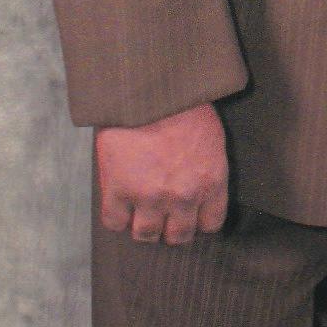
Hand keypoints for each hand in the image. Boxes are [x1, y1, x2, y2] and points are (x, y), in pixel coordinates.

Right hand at [95, 102, 228, 243]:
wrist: (149, 90)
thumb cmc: (183, 105)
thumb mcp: (211, 137)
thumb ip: (208, 169)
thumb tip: (199, 187)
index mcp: (211, 181)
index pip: (211, 224)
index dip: (198, 222)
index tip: (190, 216)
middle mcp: (183, 196)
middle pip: (178, 236)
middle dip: (171, 229)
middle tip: (164, 217)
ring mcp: (149, 196)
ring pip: (146, 235)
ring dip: (143, 227)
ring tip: (140, 212)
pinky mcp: (118, 190)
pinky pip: (114, 222)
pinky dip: (116, 216)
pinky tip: (120, 203)